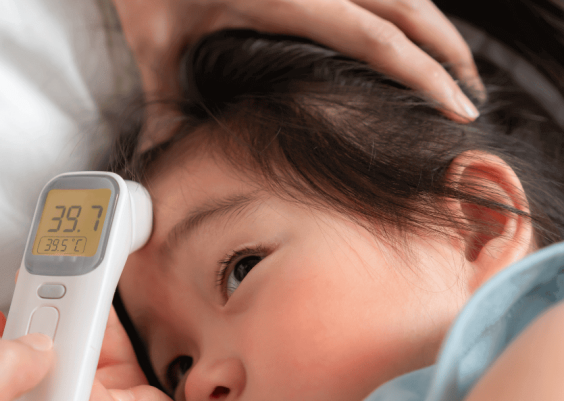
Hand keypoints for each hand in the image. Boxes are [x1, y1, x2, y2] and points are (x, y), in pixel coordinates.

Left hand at [111, 0, 484, 146]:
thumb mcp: (153, 42)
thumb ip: (163, 103)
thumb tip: (162, 162)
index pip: (373, 36)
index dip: (422, 72)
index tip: (454, 107)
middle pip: (407, 5)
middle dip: (447, 50)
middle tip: (469, 96)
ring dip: (431, 25)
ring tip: (447, 67)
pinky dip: (396, 9)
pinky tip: (400, 36)